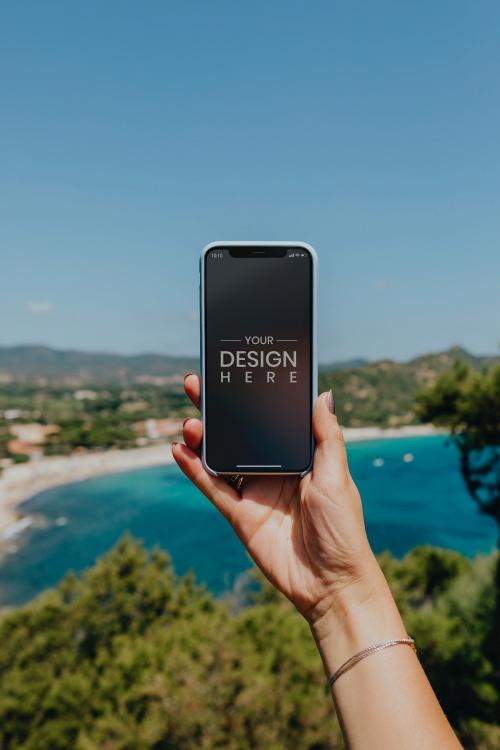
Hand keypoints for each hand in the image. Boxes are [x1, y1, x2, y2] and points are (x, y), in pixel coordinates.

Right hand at [172, 375, 384, 626]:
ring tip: (190, 422)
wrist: (331, 582)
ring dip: (203, 438)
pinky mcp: (240, 515)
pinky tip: (179, 451)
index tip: (236, 374)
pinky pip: (213, 488)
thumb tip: (323, 394)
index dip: (252, 398)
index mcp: (299, 456)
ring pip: (221, 457)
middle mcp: (274, 469)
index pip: (270, 418)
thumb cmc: (344, 528)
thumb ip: (326, 436)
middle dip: (218, 409)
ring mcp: (255, 491)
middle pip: (239, 432)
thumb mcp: (337, 476)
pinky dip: (195, 470)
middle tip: (197, 384)